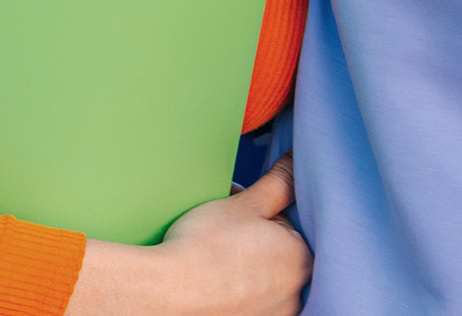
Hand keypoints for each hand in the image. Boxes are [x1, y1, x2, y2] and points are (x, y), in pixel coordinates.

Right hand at [66, 156, 311, 315]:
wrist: (161, 296)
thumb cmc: (202, 249)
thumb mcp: (245, 203)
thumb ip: (279, 182)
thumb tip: (296, 161)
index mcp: (300, 259)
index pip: (290, 228)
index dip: (262, 217)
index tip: (240, 219)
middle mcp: (292, 296)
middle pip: (277, 256)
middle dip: (256, 242)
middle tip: (226, 237)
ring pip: (262, 283)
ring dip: (246, 270)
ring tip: (218, 263)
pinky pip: (247, 304)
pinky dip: (235, 294)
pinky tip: (214, 287)